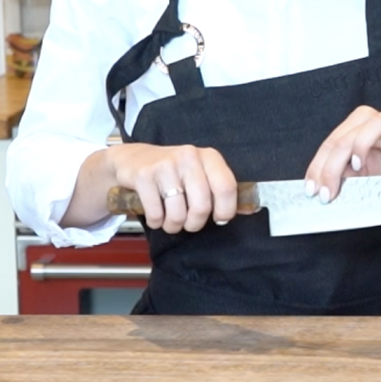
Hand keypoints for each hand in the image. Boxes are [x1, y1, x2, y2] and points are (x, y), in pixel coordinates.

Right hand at [103, 143, 238, 233]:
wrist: (132, 159)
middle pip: (202, 206)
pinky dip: (156, 221)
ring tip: (170, 220)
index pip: (227, 187)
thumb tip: (248, 210)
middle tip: (190, 223)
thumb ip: (220, 190)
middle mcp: (189, 157)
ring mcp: (165, 165)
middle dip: (195, 223)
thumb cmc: (172, 171)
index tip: (219, 218)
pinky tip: (156, 214)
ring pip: (178, 213)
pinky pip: (156, 213)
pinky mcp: (144, 175)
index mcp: (208, 157)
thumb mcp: (199, 173)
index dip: (225, 211)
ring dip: (174, 225)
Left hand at [303, 107, 380, 201]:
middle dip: (332, 167)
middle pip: (345, 137)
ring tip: (357, 166)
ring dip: (361, 145)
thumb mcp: (359, 177)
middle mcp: (369, 122)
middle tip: (327, 191)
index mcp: (352, 129)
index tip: (312, 189)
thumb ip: (341, 176)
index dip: (318, 167)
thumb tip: (320, 186)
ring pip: (372, 125)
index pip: (329, 145)